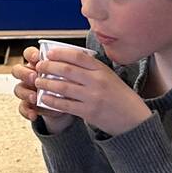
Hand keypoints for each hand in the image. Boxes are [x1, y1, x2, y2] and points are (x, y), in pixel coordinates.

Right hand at [15, 48, 73, 132]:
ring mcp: (28, 90)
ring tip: (34, 97)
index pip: (29, 54)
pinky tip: (34, 114)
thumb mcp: (72, 74)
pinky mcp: (30, 105)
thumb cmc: (71, 83)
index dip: (31, 55)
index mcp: (39, 64)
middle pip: (18, 70)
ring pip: (18, 89)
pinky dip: (27, 111)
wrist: (70, 103)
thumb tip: (82, 57)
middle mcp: (31, 75)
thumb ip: (71, 66)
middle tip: (34, 76)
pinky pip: (23, 107)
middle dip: (24, 73)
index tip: (38, 57)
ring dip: (25, 92)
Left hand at [30, 47, 148, 136]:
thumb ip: (93, 69)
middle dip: (49, 67)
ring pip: (63, 87)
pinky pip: (65, 105)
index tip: (49, 53)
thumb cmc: (121, 97)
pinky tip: (44, 98)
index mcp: (102, 70)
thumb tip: (69, 60)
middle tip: (39, 66)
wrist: (134, 119)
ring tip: (38, 81)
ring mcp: (93, 97)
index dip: (60, 53)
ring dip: (46, 83)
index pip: (77, 56)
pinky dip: (52, 100)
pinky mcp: (89, 112)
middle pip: (66, 70)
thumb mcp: (110, 77)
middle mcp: (97, 81)